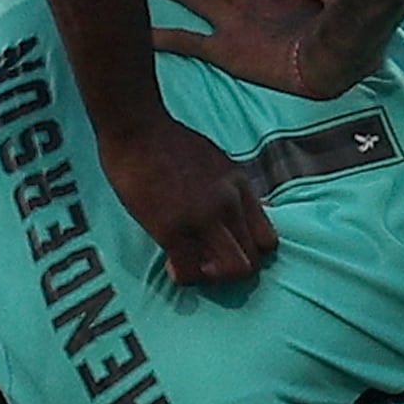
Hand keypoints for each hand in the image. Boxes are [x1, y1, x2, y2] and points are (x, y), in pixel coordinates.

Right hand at [95, 107, 274, 286]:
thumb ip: (229, 188)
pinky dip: (184, 276)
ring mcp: (202, 216)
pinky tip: (172, 263)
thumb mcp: (215, 161)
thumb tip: (242, 212)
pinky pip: (191, 271)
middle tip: (207, 262)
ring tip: (193, 265)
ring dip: (213, 276)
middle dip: (230, 269)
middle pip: (253, 260)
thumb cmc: (167, 141)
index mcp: (239, 185)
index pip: (267, 238)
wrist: (136, 127)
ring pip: (234, 270)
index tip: (228, 250)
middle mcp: (228, 202)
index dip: (249, 252)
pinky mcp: (172, 228)